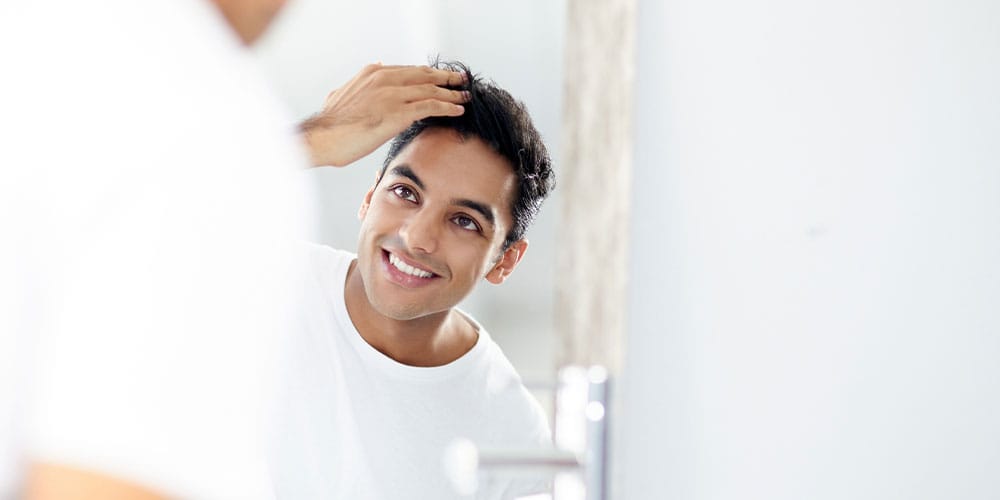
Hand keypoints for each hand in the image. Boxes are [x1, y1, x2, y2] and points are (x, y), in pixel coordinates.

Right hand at [300, 63, 468, 166]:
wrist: (323, 138)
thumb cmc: (331, 124)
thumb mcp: (342, 94)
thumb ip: (358, 84)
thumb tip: (365, 74)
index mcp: (373, 73)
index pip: (409, 70)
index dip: (429, 74)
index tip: (441, 77)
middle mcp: (385, 79)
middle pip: (425, 75)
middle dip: (446, 78)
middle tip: (461, 80)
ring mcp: (393, 95)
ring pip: (431, 90)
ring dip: (452, 93)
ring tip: (466, 96)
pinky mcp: (398, 113)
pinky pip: (430, 107)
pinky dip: (447, 108)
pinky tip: (458, 110)